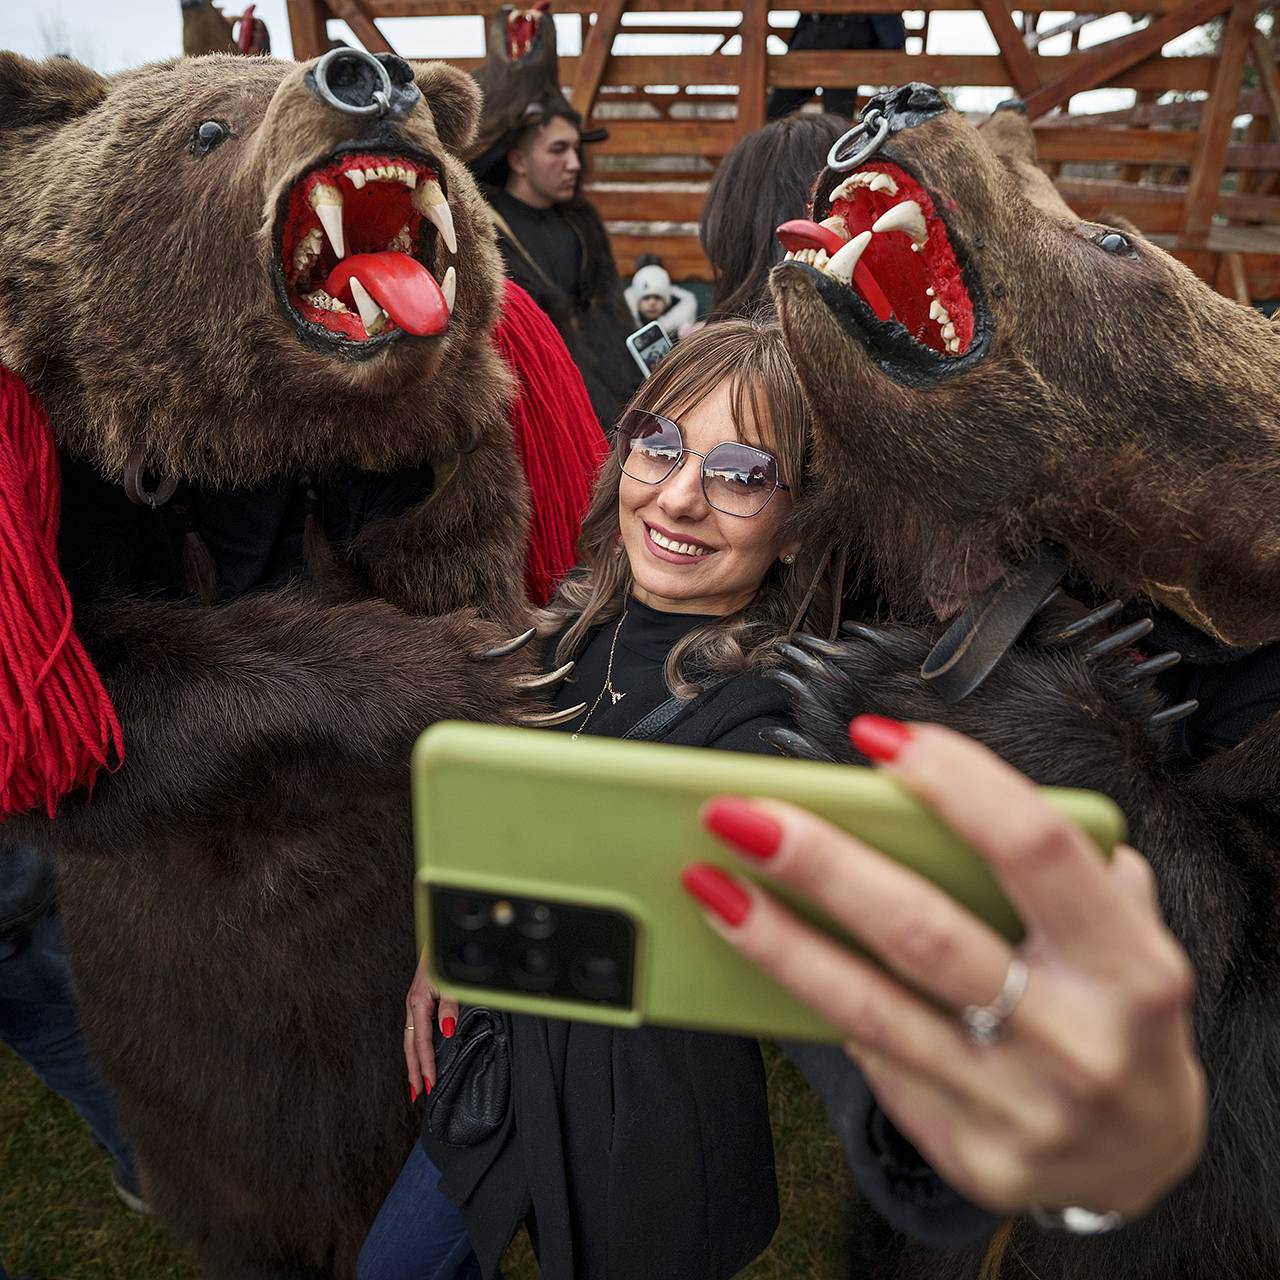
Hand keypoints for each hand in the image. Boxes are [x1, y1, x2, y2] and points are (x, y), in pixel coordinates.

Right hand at [404, 947, 459, 1102]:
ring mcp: (414, 1004)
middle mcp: (412, 1006)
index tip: (431, 1083)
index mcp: (418, 1003)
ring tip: (416, 1082)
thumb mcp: (449, 982)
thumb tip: (446, 1032)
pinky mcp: (419, 1001)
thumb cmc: (442, 959)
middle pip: (410, 1046)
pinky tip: (421, 1055)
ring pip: (411, 1039)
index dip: (426, 1064)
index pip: (422, 1042)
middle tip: (417, 1094)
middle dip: (413, 1070)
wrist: (437, 939)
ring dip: (413, 1062)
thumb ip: (449, 1006)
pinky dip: (417, 1047)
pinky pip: (415, 1030)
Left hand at [682, 717, 1204, 1219]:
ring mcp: (1023, 1110)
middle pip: (922, 932)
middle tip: (738, 812)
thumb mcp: (1124, 929)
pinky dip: (817, 1004)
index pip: (1032, 848)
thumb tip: (949, 792)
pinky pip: (876, 1065)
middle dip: (819, 864)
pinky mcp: (976, 1158)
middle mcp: (1078, 1041)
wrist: (1150, 1154)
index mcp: (1130, 963)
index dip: (954, 782)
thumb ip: (1064, 864)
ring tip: (709, 882)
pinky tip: (771, 958)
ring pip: (869, 1008)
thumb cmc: (1117, 1010)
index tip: (875, 737)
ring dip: (777, 939)